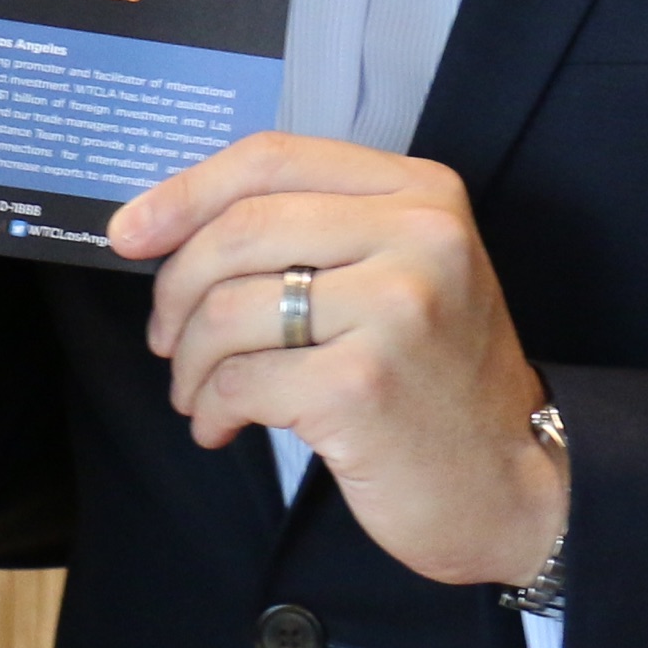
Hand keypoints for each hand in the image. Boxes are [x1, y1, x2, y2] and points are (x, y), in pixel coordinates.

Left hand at [108, 133, 567, 590]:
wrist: (516, 487)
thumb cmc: (438, 382)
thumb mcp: (401, 274)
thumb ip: (314, 231)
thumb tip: (172, 226)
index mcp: (421, 192)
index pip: (272, 159)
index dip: (185, 191)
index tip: (130, 232)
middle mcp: (418, 236)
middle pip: (239, 230)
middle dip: (176, 289)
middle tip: (167, 339)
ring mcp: (395, 309)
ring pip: (229, 309)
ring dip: (190, 363)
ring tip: (200, 395)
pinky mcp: (363, 384)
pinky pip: (241, 379)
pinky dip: (213, 408)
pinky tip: (225, 427)